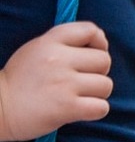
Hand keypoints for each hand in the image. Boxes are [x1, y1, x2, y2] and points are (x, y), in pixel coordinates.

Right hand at [0, 22, 112, 141]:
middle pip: (104, 60)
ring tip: (78, 97)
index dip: (99, 43)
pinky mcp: (66, 107)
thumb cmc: (20, 81)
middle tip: (80, 82)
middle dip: (98, 73)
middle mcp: (58, 59)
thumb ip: (64, 43)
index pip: (90, 30)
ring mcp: (63, 83)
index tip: (91, 56)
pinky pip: (101, 107)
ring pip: (105, 85)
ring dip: (97, 94)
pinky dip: (95, 110)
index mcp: (49, 42)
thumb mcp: (36, 50)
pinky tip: (80, 111)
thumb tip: (102, 43)